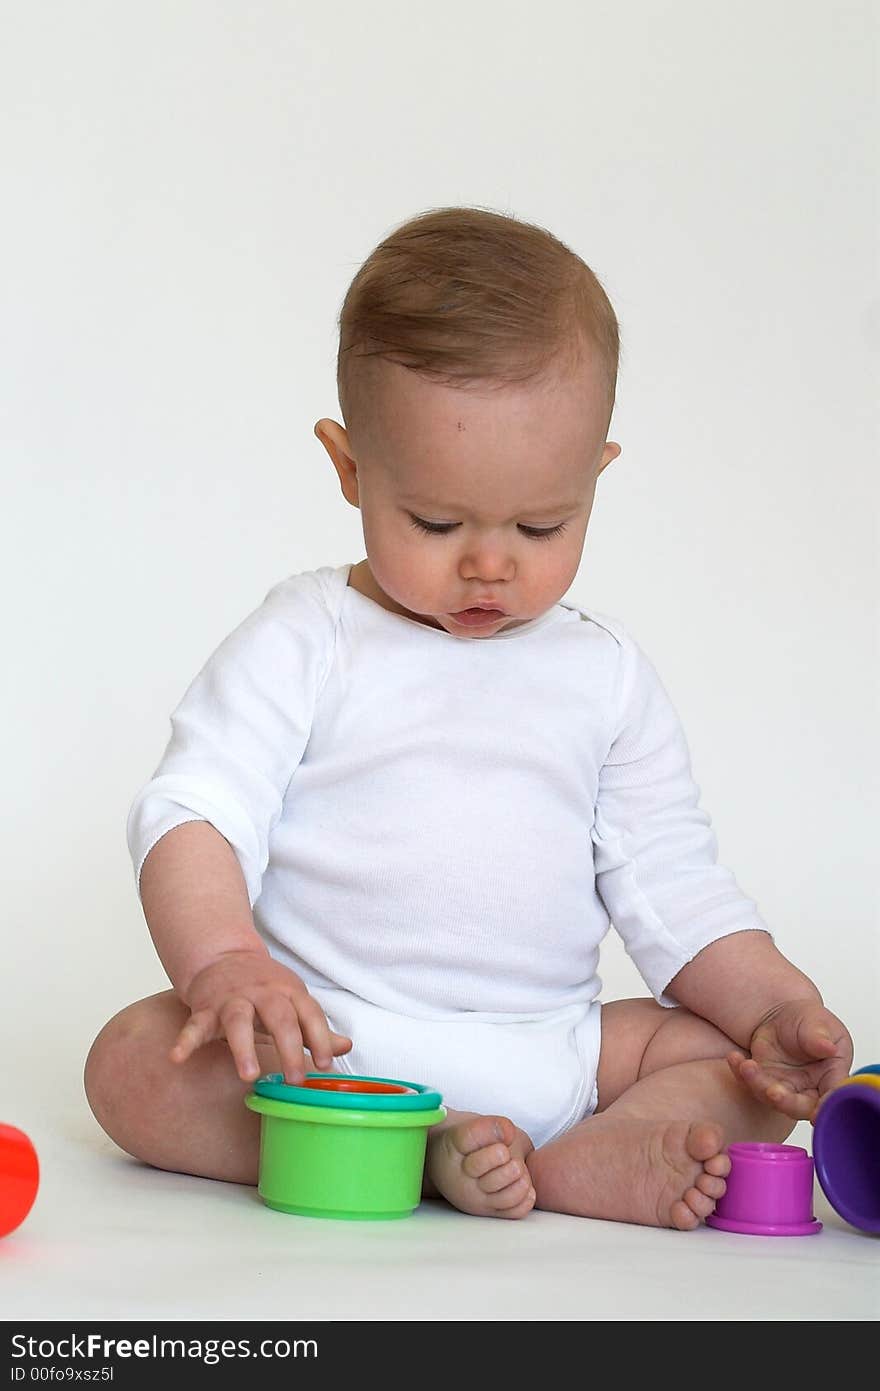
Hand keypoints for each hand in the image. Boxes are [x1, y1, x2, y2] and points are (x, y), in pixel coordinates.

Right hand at [169, 949, 352, 1084]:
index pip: (310, 1013)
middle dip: (288, 1047)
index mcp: (288, 992)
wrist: (223, 956)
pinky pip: (194, 1025)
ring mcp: (232, 999)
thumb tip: (346, 1046)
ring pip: (239, 1020)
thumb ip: (315, 1028)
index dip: (320, 1038)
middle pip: (279, 1017)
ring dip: (244, 1047)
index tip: (326, 1064)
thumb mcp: (293, 1002)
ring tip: (249, 1075)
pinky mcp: (205, 1008)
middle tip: (295, 1079)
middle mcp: (263, 993)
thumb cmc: (264, 989)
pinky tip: (177, 1057)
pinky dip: (185, 1041)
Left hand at [727, 998, 852, 1122]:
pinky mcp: (762, 1080)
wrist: (782, 1014)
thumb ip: (821, 1037)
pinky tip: (734, 1058)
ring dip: (757, 1085)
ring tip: (747, 1066)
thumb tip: (828, 1048)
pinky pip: (749, 1083)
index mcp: (832, 1076)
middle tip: (774, 1092)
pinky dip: (740, 1073)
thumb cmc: (809, 1021)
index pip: (831, 1097)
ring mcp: (784, 1087)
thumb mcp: (818, 1023)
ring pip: (770, 1098)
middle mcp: (808, 1088)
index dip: (825, 1108)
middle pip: (799, 1107)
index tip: (815, 1113)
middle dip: (786, 1102)